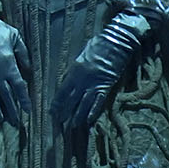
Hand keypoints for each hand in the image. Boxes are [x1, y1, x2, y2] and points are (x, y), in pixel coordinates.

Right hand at [0, 22, 28, 122]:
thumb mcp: (15, 37)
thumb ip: (23, 54)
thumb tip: (29, 69)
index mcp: (9, 66)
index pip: (19, 87)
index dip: (24, 99)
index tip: (28, 110)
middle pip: (7, 96)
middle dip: (12, 109)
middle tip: (16, 123)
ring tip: (1, 119)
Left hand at [52, 8, 148, 136]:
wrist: (117, 41)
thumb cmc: (98, 45)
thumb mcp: (81, 55)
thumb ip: (75, 69)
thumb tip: (69, 79)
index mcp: (75, 70)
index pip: (63, 90)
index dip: (57, 102)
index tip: (51, 112)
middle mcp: (83, 79)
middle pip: (71, 99)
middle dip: (64, 112)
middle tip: (58, 123)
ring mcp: (95, 83)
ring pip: (83, 103)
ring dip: (77, 115)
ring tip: (71, 126)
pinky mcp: (107, 85)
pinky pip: (98, 101)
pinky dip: (93, 111)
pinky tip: (88, 120)